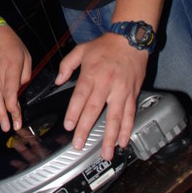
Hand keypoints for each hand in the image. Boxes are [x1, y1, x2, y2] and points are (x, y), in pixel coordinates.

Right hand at [0, 25, 31, 131]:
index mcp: (12, 70)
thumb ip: (26, 74)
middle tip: (13, 128)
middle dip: (8, 116)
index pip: (12, 94)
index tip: (19, 117)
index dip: (15, 109)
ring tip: (3, 127)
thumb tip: (22, 87)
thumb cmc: (10, 43)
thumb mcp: (26, 55)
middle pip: (3, 100)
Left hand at [55, 33, 148, 159]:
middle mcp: (106, 83)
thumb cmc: (105, 46)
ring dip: (110, 136)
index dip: (74, 112)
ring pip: (115, 116)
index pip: (80, 96)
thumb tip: (58, 81)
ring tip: (105, 152)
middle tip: (79, 144)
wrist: (131, 40)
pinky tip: (123, 141)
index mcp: (92, 73)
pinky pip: (130, 114)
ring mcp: (121, 90)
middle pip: (94, 109)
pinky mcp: (132, 93)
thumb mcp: (81, 49)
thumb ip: (67, 65)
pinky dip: (127, 129)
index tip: (68, 126)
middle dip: (86, 128)